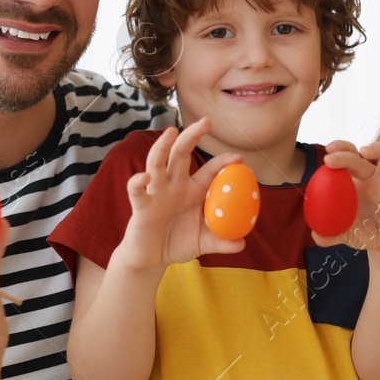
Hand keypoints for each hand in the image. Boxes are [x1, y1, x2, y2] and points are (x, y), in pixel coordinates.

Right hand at [116, 119, 245, 272]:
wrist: (151, 258)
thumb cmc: (176, 244)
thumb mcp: (203, 243)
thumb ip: (221, 242)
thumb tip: (242, 244)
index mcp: (192, 191)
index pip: (209, 170)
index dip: (222, 162)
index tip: (239, 158)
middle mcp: (174, 186)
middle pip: (180, 154)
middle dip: (192, 136)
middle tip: (206, 121)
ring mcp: (156, 193)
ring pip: (158, 164)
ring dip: (163, 147)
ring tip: (172, 132)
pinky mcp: (141, 206)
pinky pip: (137, 191)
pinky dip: (138, 183)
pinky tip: (145, 178)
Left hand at [313, 140, 379, 255]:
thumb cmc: (367, 233)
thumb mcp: (347, 235)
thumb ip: (331, 235)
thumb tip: (316, 236)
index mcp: (356, 182)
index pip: (346, 159)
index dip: (337, 152)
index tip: (326, 156)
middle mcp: (374, 177)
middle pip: (361, 156)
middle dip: (346, 153)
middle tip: (331, 157)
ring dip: (379, 148)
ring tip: (365, 150)